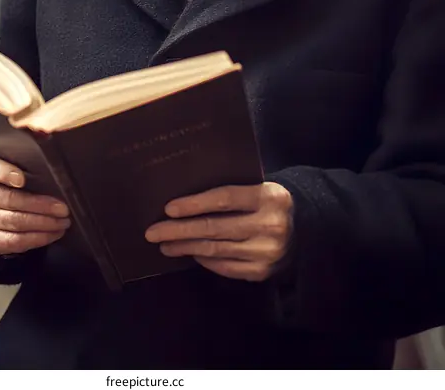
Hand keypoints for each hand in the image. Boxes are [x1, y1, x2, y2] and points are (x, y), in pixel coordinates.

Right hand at [0, 151, 70, 254]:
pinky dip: (35, 239)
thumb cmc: (6, 169)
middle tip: (63, 208)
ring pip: (12, 222)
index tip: (22, 179)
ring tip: (62, 222)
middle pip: (8, 200)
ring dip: (42, 224)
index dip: (4, 173)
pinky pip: (11, 241)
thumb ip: (20, 157)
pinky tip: (52, 234)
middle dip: (39, 206)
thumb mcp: (6, 157)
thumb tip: (49, 164)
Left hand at [145, 182, 292, 280]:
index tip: (168, 209)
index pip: (224, 199)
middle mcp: (269, 226)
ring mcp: (266, 252)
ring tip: (164, 244)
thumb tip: (184, 201)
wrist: (307, 227)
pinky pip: (224, 266)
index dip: (194, 204)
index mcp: (268, 197)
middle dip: (179, 230)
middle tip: (152, 232)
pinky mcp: (262, 272)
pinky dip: (204, 259)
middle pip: (214, 228)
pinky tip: (190, 253)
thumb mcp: (258, 187)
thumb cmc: (269, 201)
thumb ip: (232, 192)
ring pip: (215, 249)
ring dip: (185, 247)